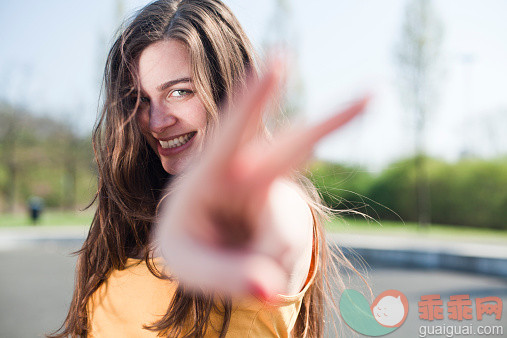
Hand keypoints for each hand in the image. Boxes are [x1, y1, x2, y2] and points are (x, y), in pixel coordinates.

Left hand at [153, 58, 368, 298]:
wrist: (201, 244)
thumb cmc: (188, 242)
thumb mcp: (187, 265)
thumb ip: (223, 275)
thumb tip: (269, 288)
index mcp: (207, 175)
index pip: (231, 135)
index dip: (253, 101)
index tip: (277, 64)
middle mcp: (247, 175)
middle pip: (294, 148)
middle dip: (333, 122)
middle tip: (374, 94)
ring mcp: (273, 193)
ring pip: (296, 218)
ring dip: (273, 249)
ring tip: (239, 273)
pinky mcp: (288, 215)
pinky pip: (290, 247)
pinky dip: (271, 266)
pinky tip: (252, 264)